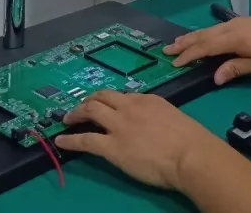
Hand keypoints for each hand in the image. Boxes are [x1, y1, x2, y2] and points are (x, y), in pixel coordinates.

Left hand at [55, 90, 228, 189]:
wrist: (188, 154)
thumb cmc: (190, 140)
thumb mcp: (174, 117)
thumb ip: (159, 117)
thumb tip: (153, 125)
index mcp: (147, 100)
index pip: (123, 96)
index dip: (111, 101)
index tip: (107, 107)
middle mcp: (129, 107)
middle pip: (102, 97)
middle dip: (89, 100)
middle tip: (81, 107)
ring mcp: (118, 125)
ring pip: (91, 111)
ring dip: (76, 112)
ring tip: (67, 118)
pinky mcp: (111, 146)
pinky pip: (85, 140)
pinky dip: (70, 140)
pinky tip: (61, 141)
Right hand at [164, 14, 250, 84]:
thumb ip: (235, 69)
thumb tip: (214, 78)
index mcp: (233, 39)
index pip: (204, 48)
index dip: (188, 56)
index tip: (174, 64)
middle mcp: (230, 28)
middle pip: (202, 36)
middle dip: (184, 44)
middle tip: (166, 51)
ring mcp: (236, 23)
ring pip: (208, 30)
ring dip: (191, 37)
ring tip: (177, 43)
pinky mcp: (241, 22)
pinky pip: (215, 28)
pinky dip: (203, 34)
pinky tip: (202, 37)